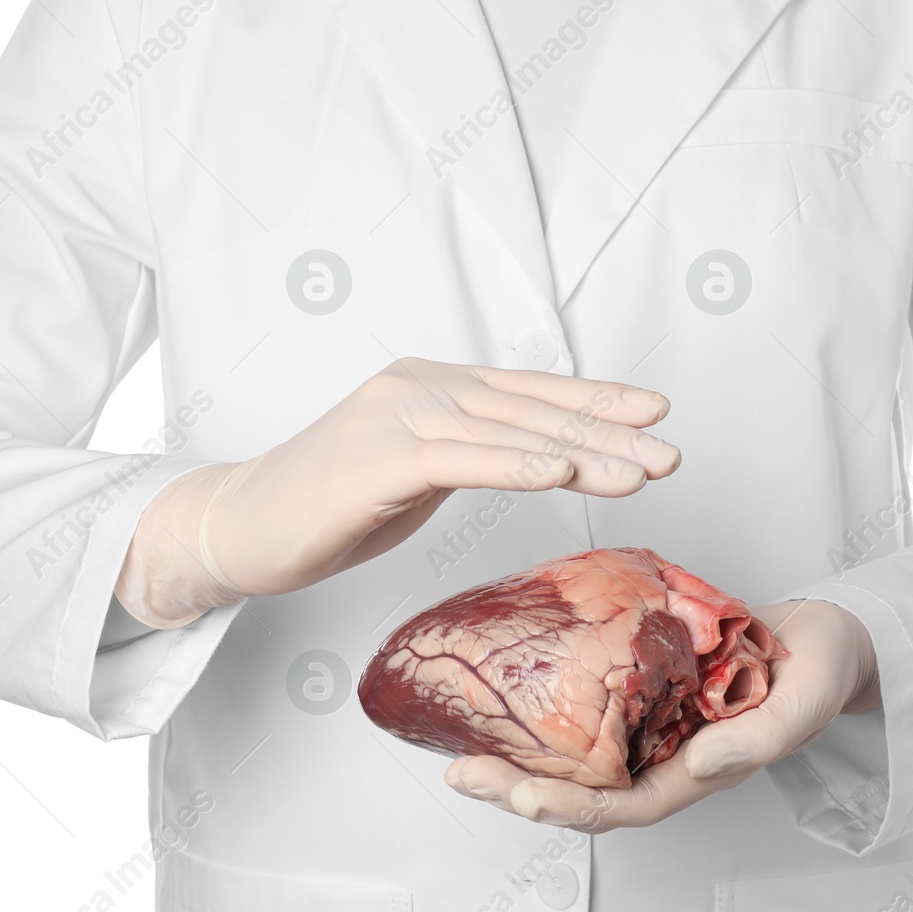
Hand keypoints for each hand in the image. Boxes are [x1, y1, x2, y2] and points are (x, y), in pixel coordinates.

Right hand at [115, 357, 680, 627]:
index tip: (655, 414)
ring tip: (640, 471)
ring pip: (508, 432)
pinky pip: (457, 459)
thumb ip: (471, 454)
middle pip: (532, 410)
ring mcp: (396, 417)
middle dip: (607, 431)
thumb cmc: (330, 505)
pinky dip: (513, 464)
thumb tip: (537, 457)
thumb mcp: (418, 474)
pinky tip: (560, 474)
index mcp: (434, 387)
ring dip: (580, 453)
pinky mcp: (375, 458)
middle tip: (670, 451)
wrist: (242, 525)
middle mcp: (420, 387)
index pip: (531, 394)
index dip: (595, 401)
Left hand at [444, 599, 878, 831]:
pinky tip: (506, 699)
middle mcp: (661, 756)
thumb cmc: (820, 673)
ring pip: (573, 756)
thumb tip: (702, 761)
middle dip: (518, 790)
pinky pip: (585, 709)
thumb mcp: (803, 705)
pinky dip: (544, 712)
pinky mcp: (640, 686)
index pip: (620, 808)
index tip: (520, 797)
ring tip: (463, 750)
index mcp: (695, 773)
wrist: (825, 637)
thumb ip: (759, 739)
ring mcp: (647, 724)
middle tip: (463, 775)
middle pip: (580, 791)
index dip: (569, 808)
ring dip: (519, 757)